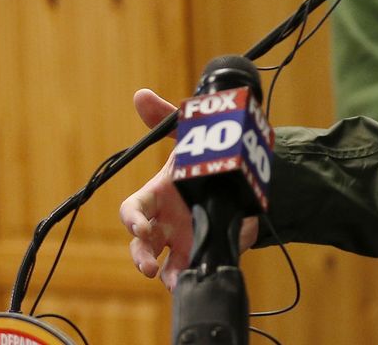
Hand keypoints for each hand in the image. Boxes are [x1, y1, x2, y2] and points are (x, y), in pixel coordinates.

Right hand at [118, 88, 257, 289]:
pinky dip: (214, 261)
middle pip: (142, 247)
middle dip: (142, 259)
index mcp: (158, 196)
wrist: (245, 171)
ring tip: (179, 282)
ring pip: (170, 266)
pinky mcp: (212, 247)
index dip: (132, 220)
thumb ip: (165, 118)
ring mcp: (188, 238)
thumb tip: (141, 95)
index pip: (132, 212)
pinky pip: (210, 259)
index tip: (141, 227)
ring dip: (171, 275)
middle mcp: (167, 222)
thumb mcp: (189, 135)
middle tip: (152, 270)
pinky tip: (221, 260)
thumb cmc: (205, 156)